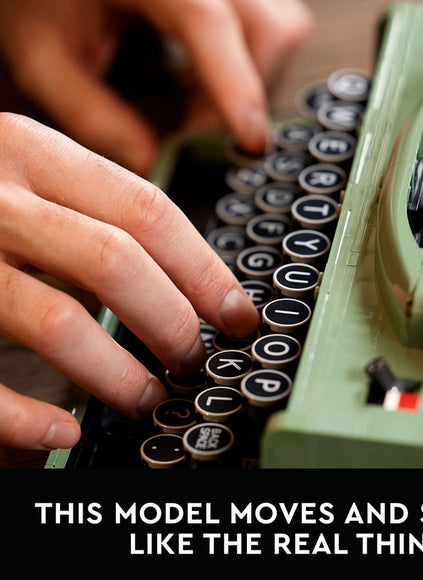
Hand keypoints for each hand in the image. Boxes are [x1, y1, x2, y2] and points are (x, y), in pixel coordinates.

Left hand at [0, 0, 313, 174]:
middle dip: (244, 95)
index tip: (249, 140)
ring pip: (280, 32)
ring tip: (196, 100)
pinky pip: (273, 29)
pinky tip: (201, 77)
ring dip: (251, 81)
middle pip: (267, 30)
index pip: (207, 19)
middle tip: (195, 128)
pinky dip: (249, 66)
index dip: (234, 85)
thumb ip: (90, 114)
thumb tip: (150, 162)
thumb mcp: (44, 57)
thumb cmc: (38, 1)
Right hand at [0, 113, 259, 449]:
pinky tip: (65, 433)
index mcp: (31, 151)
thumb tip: (193, 280)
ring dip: (117, 374)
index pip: (148, 211)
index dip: (205, 270)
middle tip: (193, 360)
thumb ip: (96, 212)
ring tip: (149, 398)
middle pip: (114, 260)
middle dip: (171, 322)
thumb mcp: (32, 177)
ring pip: (55, 319)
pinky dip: (23, 418)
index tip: (238, 315)